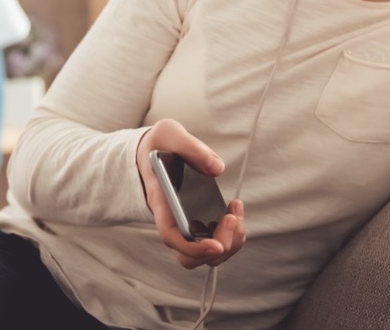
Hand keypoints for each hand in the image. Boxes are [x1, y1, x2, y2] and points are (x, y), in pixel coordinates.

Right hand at [136, 119, 246, 269]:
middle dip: (220, 245)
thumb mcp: (169, 133)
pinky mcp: (199, 222)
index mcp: (161, 201)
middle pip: (190, 256)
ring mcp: (186, 224)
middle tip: (232, 217)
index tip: (216, 245)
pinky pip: (216, 241)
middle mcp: (172, 220)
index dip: (193, 248)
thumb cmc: (160, 143)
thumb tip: (217, 168)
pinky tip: (235, 208)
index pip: (170, 236)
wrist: (153, 150)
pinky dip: (232, 232)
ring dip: (230, 240)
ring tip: (236, 210)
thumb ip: (190, 147)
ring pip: (206, 254)